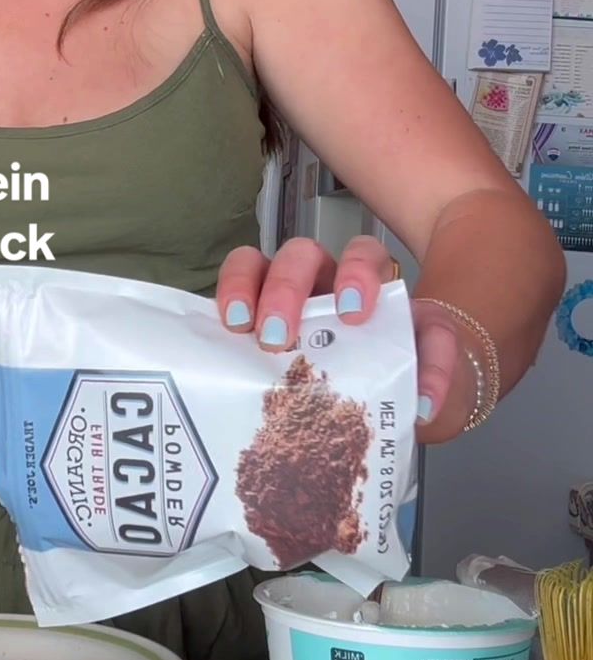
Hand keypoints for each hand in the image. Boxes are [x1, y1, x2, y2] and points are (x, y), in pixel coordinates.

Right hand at [216, 236, 462, 433]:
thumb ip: (439, 375)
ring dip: (246, 288)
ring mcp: (284, 296)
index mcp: (370, 288)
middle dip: (288, 287)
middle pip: (301, 255)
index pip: (363, 256)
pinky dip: (225, 302)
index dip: (355, 273)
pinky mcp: (255, 317)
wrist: (383, 396)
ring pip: (258, 263)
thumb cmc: (404, 375)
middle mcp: (323, 282)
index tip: (353, 312)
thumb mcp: (433, 374)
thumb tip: (424, 404)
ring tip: (241, 328)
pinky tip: (220, 332)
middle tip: (279, 334)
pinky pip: (233, 294)